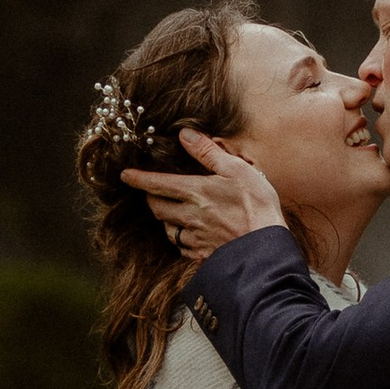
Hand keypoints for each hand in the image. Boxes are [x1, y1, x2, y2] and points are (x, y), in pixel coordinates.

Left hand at [121, 126, 286, 263]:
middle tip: (151, 193)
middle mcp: (188, 216)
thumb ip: (208, 152)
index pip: (157, 183)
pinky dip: (181, 239)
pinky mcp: (201, 255)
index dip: (138, 178)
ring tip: (173, 213)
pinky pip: (181, 246)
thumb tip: (185, 133)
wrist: (264, 248)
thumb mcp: (237, 170)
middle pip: (156, 208)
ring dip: (165, 219)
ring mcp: (194, 238)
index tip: (125, 175)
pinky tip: (191, 235)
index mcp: (195, 192)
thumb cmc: (256, 206)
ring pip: (167, 229)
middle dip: (150, 199)